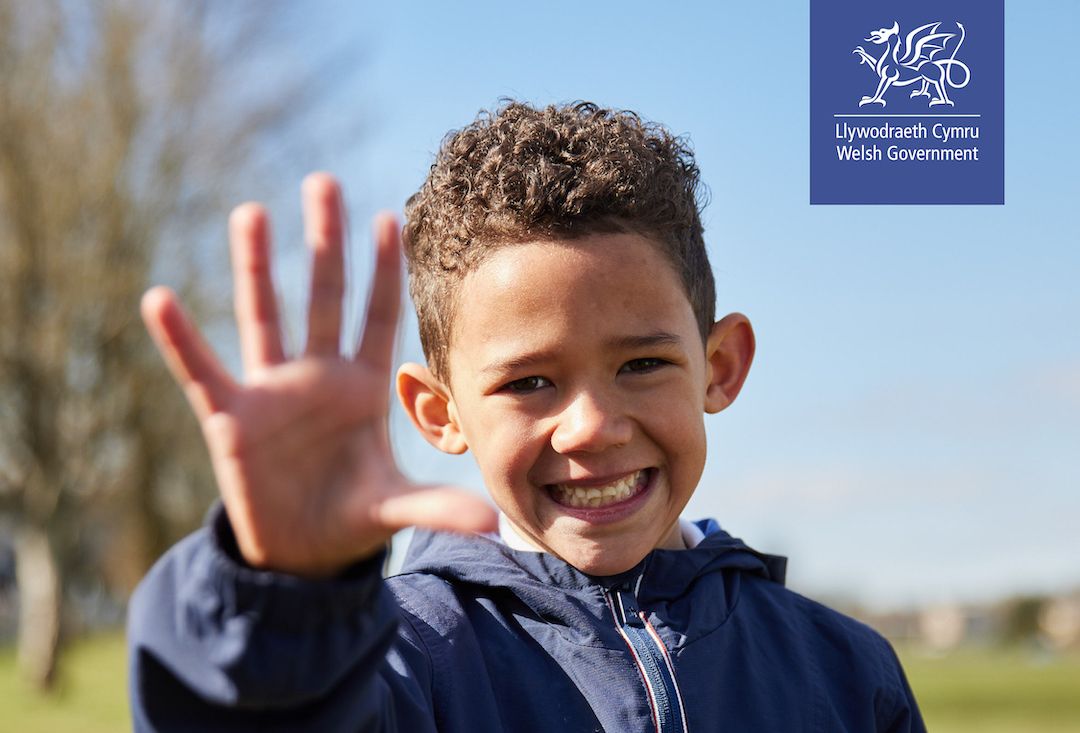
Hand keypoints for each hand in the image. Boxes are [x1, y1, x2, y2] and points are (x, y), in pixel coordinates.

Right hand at [141, 173, 496, 576]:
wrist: (300, 552)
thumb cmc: (352, 515)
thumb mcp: (393, 508)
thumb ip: (435, 508)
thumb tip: (492, 526)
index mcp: (362, 387)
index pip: (378, 317)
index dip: (385, 271)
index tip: (392, 217)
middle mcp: (317, 377)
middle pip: (323, 297)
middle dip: (325, 242)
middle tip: (325, 181)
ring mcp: (272, 393)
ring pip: (263, 317)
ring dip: (254, 268)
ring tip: (250, 211)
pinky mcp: (230, 419)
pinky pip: (202, 371)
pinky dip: (181, 340)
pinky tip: (160, 299)